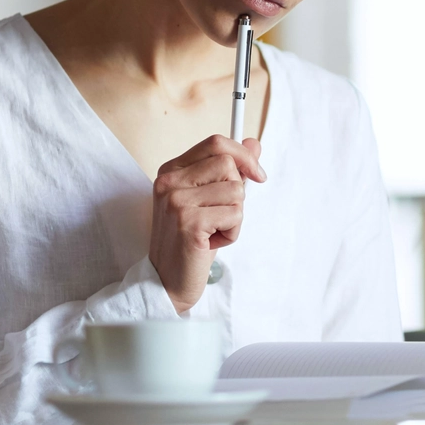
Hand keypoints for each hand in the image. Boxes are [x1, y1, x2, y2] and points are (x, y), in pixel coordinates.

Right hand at [149, 135, 264, 313]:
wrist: (168, 281)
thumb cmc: (191, 241)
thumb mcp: (210, 200)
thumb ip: (229, 170)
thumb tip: (254, 144)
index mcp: (171, 171)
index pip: (215, 144)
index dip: (243, 156)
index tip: (257, 174)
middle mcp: (169, 181)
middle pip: (228, 164)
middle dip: (237, 193)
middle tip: (219, 216)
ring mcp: (176, 201)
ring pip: (236, 191)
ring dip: (234, 217)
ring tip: (213, 231)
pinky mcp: (189, 222)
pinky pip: (235, 215)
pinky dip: (232, 233)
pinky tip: (211, 243)